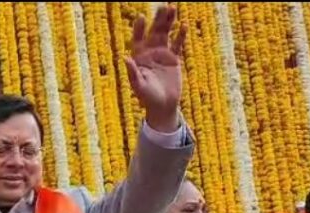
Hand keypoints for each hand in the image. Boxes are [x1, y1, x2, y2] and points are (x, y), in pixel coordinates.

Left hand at [126, 6, 185, 131]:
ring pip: (166, 34)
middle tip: (162, 6)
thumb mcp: (139, 86)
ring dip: (169, 22)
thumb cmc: (147, 98)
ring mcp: (162, 54)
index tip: (141, 17)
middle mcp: (150, 52)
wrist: (162, 106)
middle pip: (154, 32)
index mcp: (139, 57)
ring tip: (172, 8)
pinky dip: (180, 36)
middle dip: (157, 19)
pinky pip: (177, 44)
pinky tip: (183, 25)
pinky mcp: (174, 59)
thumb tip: (125, 58)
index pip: (138, 39)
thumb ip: (132, 72)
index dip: (139, 28)